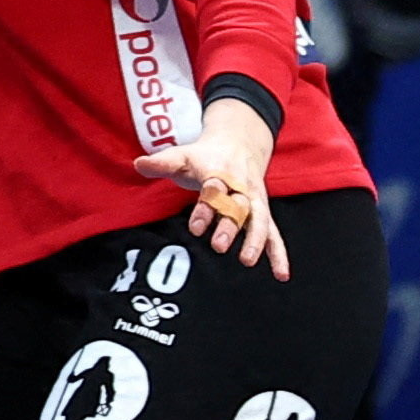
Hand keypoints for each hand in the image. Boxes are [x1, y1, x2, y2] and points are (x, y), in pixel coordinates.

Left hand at [135, 94, 291, 276]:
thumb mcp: (183, 156)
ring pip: (259, 221)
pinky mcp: (262, 214)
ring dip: (255, 241)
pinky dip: (278, 254)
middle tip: (218, 246)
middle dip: (229, 225)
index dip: (206, 208)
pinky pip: (273, 235)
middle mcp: (241, 187)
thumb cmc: (205, 157)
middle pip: (238, 206)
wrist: (239, 144)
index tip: (195, 228)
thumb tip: (138, 164)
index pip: (214, 190)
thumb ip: (161, 162)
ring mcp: (255, 201)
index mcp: (221, 172)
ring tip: (246, 261)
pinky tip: (281, 275)